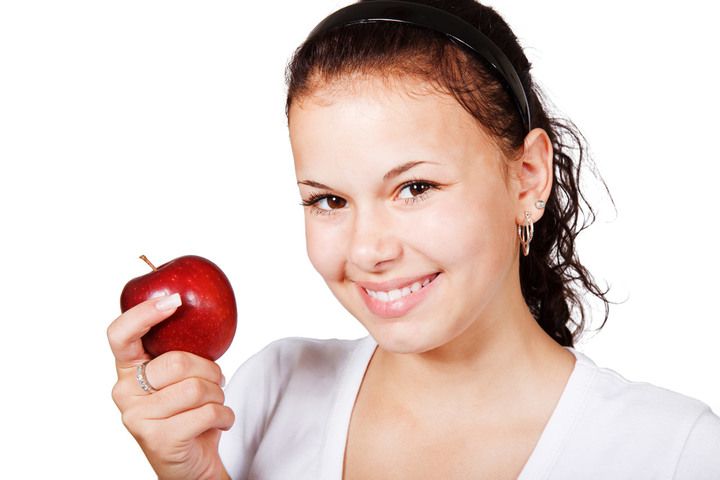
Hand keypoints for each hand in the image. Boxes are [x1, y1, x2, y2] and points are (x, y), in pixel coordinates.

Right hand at [107, 294, 234, 479]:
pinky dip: (224, 415)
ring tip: (214, 404)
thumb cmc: (188, 412)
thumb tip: (201, 310)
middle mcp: (124, 392)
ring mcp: (137, 417)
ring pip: (195, 388)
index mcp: (128, 369)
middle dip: (210, 369)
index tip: (174, 300)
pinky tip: (220, 421)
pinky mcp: (157, 439)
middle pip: (176, 362)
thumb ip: (181, 350)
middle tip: (216, 381)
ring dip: (218, 395)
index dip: (144, 314)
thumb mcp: (182, 376)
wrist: (191, 464)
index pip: (120, 334)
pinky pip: (206, 413)